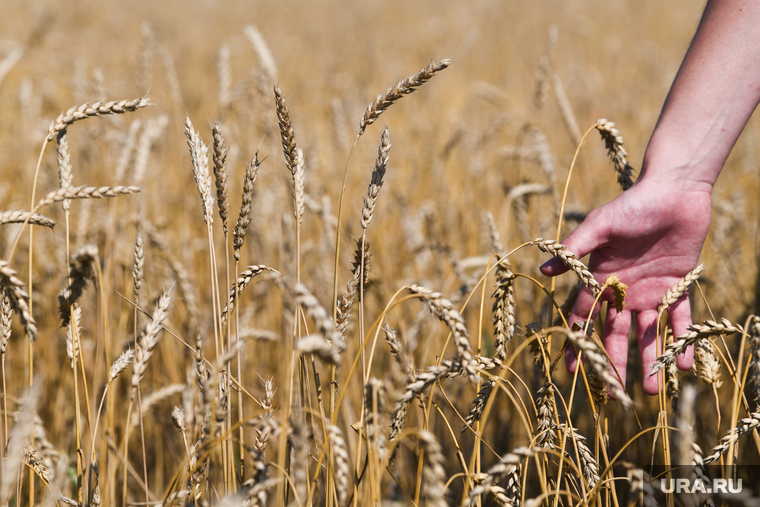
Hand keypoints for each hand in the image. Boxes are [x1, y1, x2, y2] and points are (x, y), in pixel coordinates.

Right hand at [539, 175, 711, 394]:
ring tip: (651, 390)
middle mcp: (623, 289)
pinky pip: (680, 319)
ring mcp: (651, 291)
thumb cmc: (633, 204)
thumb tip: (544, 270)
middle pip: (616, 333)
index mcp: (600, 277)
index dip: (578, 343)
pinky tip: (684, 365)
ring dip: (649, 360)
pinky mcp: (678, 287)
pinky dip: (683, 340)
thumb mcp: (601, 225)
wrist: (675, 191)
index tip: (572, 372)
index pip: (584, 317)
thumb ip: (576, 248)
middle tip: (614, 394)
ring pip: (648, 333)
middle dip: (614, 362)